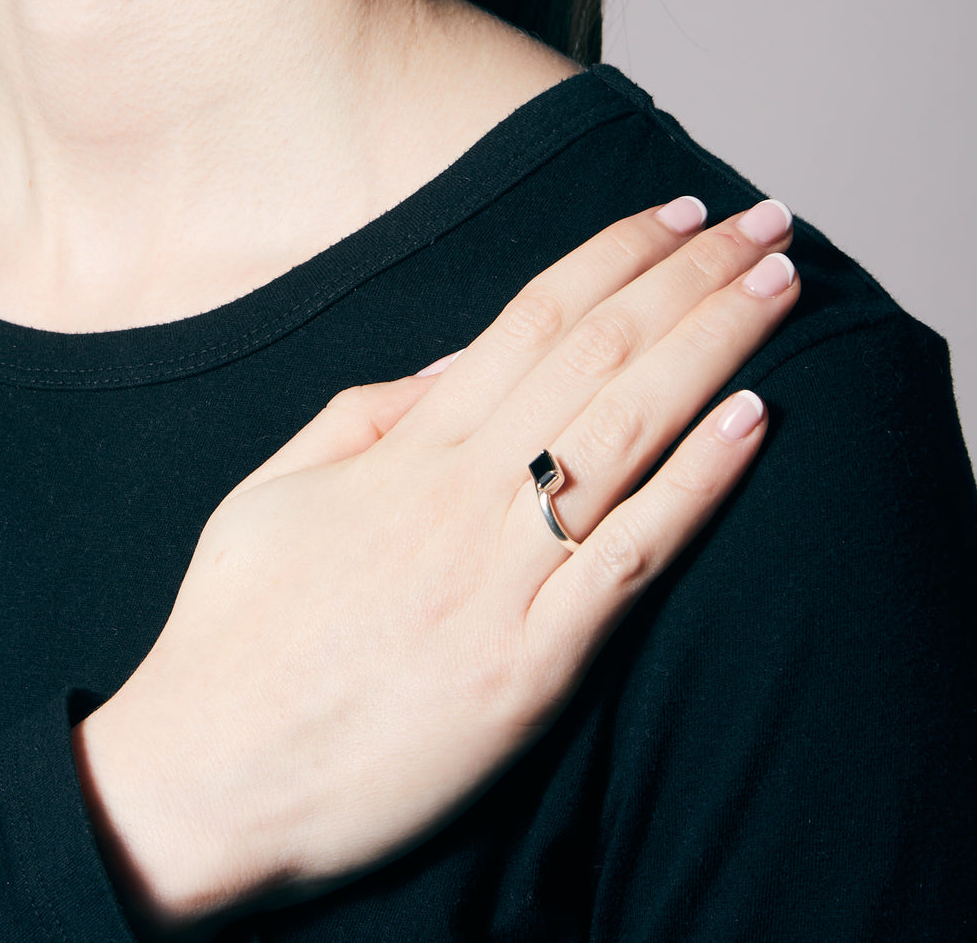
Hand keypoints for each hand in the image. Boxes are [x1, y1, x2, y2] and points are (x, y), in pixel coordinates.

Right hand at [73, 195, 798, 930]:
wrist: (208, 776)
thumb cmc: (235, 630)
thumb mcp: (274, 490)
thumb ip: (367, 414)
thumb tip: (458, 361)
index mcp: (404, 450)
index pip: (531, 320)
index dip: (613, 254)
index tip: (678, 212)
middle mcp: (460, 496)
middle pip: (597, 356)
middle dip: (690, 277)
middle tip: (766, 222)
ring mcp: (499, 580)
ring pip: (626, 434)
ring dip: (714, 349)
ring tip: (780, 287)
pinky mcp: (529, 669)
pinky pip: (628, 560)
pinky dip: (696, 485)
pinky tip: (753, 422)